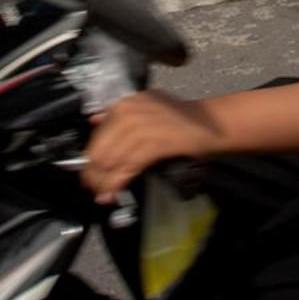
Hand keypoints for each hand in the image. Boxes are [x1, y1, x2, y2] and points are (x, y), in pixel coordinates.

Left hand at [82, 91, 221, 200]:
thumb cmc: (180, 117)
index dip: (90, 158)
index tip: (88, 173)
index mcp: (125, 104)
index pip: (97, 135)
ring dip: (103, 183)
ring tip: (102, 195)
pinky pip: (128, 168)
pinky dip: (117, 184)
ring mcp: (141, 128)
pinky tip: (113, 193)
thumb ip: (121, 113)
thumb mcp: (146, 105)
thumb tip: (94, 120)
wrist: (209, 123)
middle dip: (93, 174)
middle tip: (93, 189)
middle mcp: (129, 113)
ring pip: (111, 161)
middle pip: (99, 150)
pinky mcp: (154, 145)